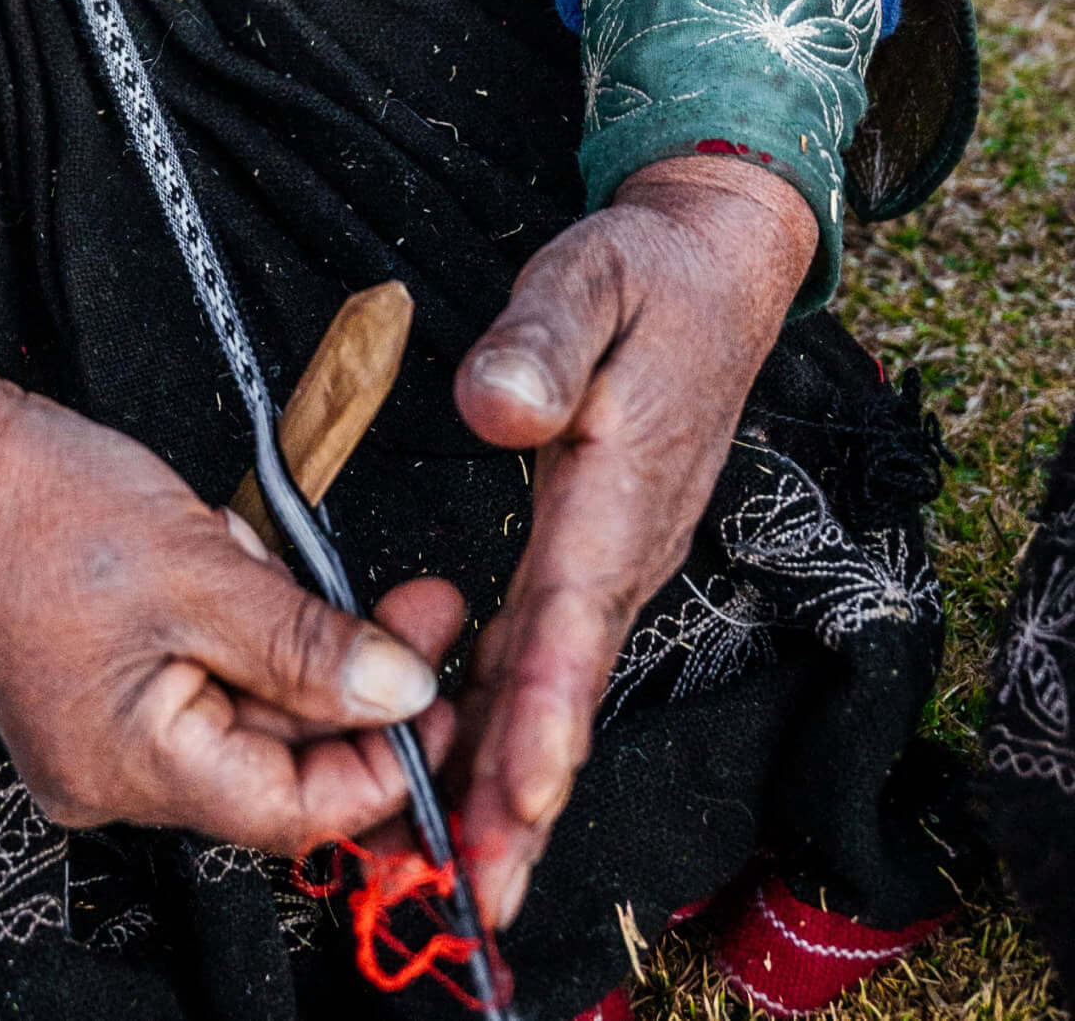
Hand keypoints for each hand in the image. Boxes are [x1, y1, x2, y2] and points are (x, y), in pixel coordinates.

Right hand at [0, 274, 464, 854]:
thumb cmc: (39, 502)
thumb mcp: (201, 569)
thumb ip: (307, 644)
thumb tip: (400, 696)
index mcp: (132, 770)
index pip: (292, 809)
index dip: (379, 762)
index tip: (439, 696)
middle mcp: (111, 776)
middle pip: (273, 756)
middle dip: (347, 678)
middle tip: (418, 609)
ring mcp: (98, 732)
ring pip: (241, 707)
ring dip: (291, 640)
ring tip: (296, 559)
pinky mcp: (94, 685)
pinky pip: (198, 675)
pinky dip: (237, 625)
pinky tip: (242, 560)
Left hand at [447, 154, 816, 928]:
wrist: (710, 276)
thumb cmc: (643, 279)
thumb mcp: (589, 276)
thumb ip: (542, 339)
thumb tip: (494, 407)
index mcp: (618, 490)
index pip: (576, 613)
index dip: (544, 708)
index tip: (516, 791)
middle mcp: (621, 548)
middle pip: (562, 686)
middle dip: (518, 795)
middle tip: (472, 890)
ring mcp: (608, 562)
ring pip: (549, 687)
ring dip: (505, 784)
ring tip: (457, 877)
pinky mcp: (586, 561)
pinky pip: (539, 659)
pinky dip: (503, 729)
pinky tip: (458, 784)